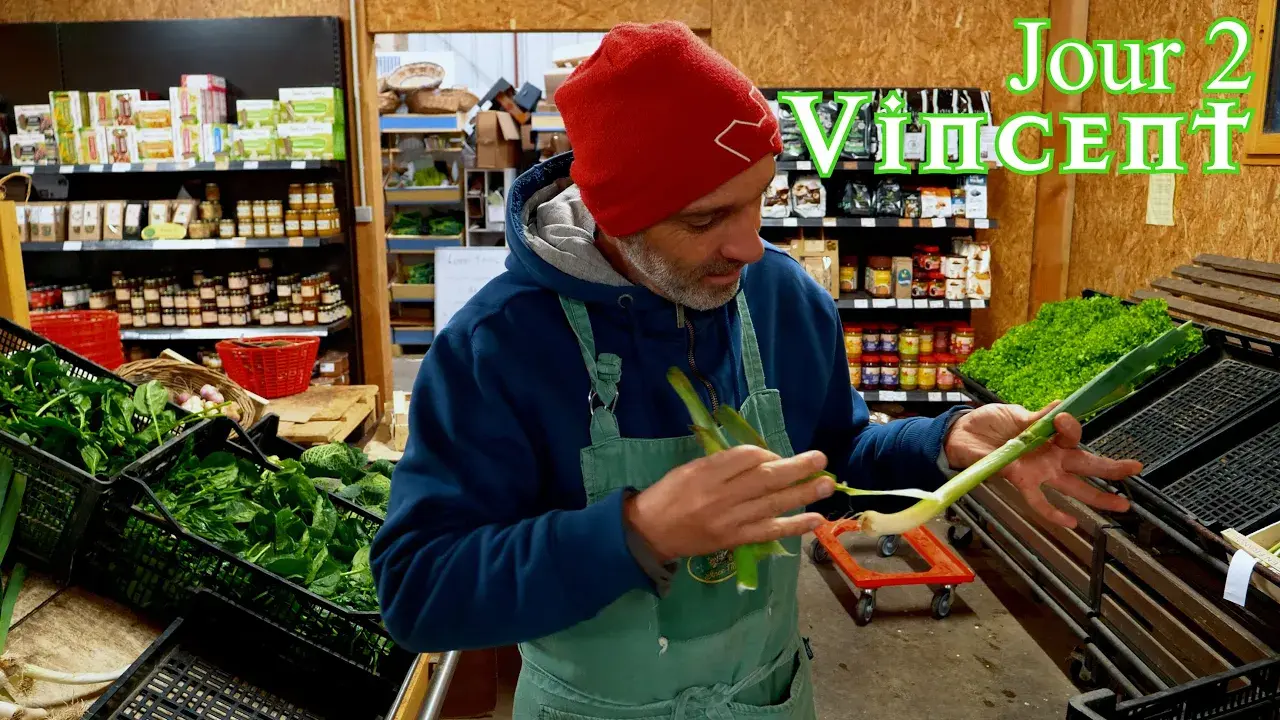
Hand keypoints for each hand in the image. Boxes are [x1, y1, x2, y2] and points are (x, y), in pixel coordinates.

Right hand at [623, 445, 834, 561]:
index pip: (745, 457)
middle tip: (821, 459)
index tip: (774, 456)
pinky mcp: (734, 539)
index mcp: (706, 472)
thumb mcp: (688, 469)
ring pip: (772, 504)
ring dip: (803, 494)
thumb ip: (721, 464)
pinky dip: (794, 526)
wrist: (650, 532)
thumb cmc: (668, 495)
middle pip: (765, 478)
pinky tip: (815, 520)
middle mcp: (720, 495)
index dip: (766, 453)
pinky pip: (769, 532)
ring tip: (827, 485)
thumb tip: (759, 460)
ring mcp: (730, 519)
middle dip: (796, 467)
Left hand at [944, 404, 1138, 527]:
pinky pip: (1040, 501)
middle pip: (1084, 462)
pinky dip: (1054, 513)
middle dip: (1111, 467)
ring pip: (1072, 486)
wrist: (959, 436)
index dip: (1071, 428)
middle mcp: (1049, 455)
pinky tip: (1072, 522)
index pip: (1071, 435)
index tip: (1061, 420)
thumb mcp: (1012, 413)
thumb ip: (1035, 417)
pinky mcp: (1021, 483)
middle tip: (1134, 468)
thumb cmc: (988, 423)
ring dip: (1097, 495)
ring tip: (1122, 504)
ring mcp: (1038, 472)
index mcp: (1048, 435)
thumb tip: (1060, 406)